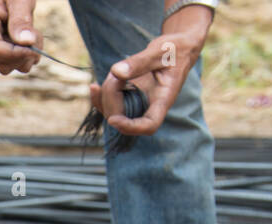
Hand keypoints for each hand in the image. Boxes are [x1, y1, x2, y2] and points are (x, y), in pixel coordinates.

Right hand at [0, 0, 39, 74]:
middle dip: (23, 55)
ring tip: (35, 35)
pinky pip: (16, 63)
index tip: (33, 48)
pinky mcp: (3, 50)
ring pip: (9, 67)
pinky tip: (32, 39)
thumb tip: (26, 42)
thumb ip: (21, 18)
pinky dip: (28, 56)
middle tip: (36, 35)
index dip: (14, 53)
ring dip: (28, 56)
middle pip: (1, 63)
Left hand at [96, 6, 211, 137]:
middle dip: (112, 97)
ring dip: (105, 94)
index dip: (131, 127)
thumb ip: (139, 62)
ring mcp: (138, 104)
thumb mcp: (160, 51)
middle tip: (115, 74)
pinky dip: (100, 97)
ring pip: (113, 112)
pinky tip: (94, 87)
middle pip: (124, 117)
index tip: (113, 120)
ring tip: (115, 73)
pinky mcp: (129, 98)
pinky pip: (109, 105)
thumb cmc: (175, 49)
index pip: (149, 124)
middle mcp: (150, 106)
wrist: (178, 49)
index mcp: (164, 99)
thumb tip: (116, 72)